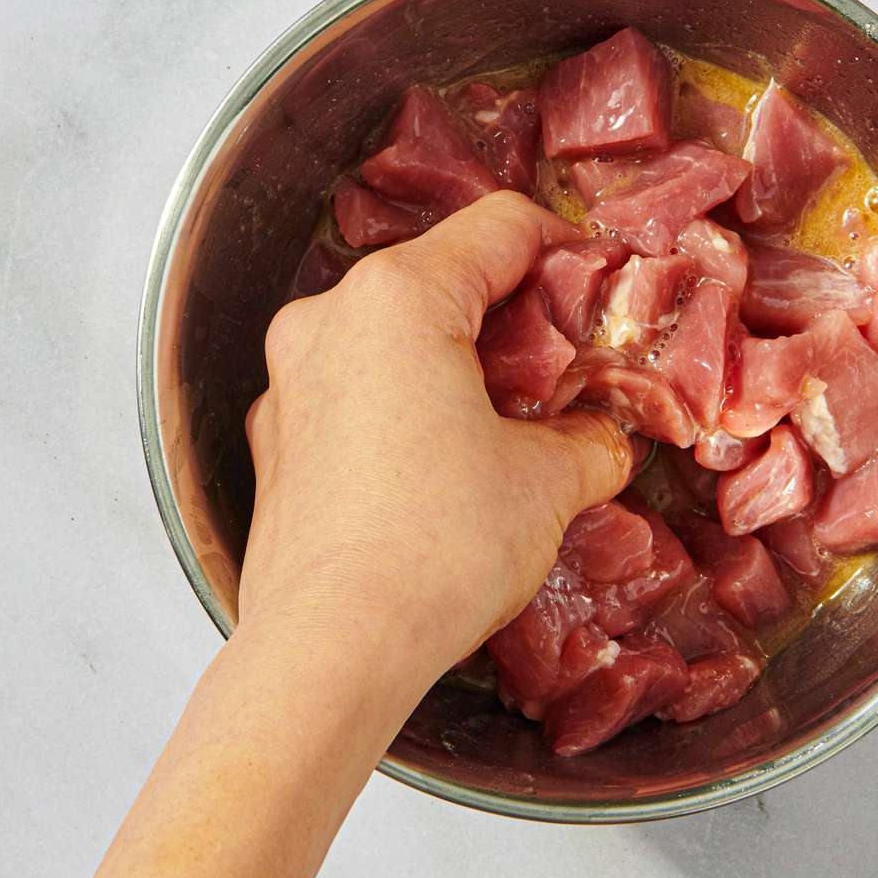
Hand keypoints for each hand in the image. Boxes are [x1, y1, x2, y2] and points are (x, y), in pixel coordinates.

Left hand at [241, 190, 633, 674]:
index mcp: (398, 297)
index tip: (599, 285)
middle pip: (441, 280)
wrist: (333, 649)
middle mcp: (328, 319)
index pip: (501, 228)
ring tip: (509, 427)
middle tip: (567, 370)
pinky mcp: (275, 442)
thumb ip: (591, 437)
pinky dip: (402, 409)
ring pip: (391, 338)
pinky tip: (443, 469)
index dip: (567, 249)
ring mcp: (289, 382)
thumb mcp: (549, 482)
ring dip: (455, 366)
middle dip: (512, 319)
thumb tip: (603, 435)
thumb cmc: (437, 548)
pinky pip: (352, 394)